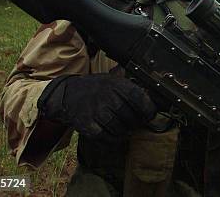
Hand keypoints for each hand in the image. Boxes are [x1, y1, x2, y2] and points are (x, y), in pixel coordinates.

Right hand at [38, 74, 156, 139]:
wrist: (67, 94)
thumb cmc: (96, 89)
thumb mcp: (113, 80)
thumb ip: (131, 89)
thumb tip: (153, 101)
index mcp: (116, 85)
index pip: (140, 98)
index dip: (148, 110)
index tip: (150, 115)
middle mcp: (107, 97)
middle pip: (131, 117)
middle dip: (136, 123)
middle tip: (136, 123)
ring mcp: (96, 112)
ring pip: (120, 129)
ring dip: (125, 131)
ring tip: (125, 128)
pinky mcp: (87, 125)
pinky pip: (106, 137)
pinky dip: (113, 139)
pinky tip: (115, 135)